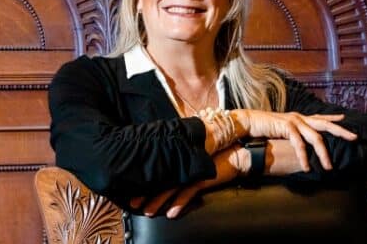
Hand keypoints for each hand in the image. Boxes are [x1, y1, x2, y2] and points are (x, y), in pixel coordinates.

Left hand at [129, 145, 246, 218]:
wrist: (234, 154)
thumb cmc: (214, 157)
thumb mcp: (194, 160)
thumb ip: (180, 164)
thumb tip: (167, 174)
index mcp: (178, 158)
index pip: (158, 169)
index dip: (144, 180)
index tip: (131, 188)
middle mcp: (182, 162)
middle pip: (160, 178)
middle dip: (145, 192)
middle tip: (132, 202)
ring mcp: (191, 170)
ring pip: (171, 187)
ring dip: (158, 200)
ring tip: (146, 211)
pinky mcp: (202, 177)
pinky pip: (188, 192)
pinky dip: (179, 203)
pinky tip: (171, 213)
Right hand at [237, 110, 356, 171]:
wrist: (248, 122)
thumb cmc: (263, 128)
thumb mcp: (282, 131)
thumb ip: (293, 135)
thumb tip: (301, 144)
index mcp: (299, 118)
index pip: (320, 117)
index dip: (333, 118)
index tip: (345, 119)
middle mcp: (299, 117)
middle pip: (325, 124)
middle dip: (341, 131)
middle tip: (354, 138)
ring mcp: (294, 121)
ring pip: (315, 137)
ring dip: (323, 154)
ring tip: (328, 167)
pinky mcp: (286, 126)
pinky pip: (299, 144)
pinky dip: (304, 156)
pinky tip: (307, 166)